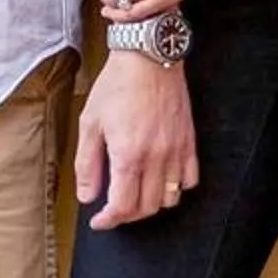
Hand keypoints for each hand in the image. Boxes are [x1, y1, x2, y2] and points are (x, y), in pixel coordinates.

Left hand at [77, 53, 199, 229]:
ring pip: (170, 198)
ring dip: (151, 205)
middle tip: (113, 210)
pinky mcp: (189, 142)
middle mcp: (156, 158)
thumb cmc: (117, 85)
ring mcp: (176, 151)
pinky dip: (176, 188)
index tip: (99, 221)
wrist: (148, 57)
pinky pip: (189, 179)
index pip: (123, 206)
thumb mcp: (90, 123)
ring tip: (136, 196)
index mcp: (129, 155)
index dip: (109, 220)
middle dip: (127, 216)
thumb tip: (87, 196)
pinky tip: (161, 181)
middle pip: (147, 208)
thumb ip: (87, 164)